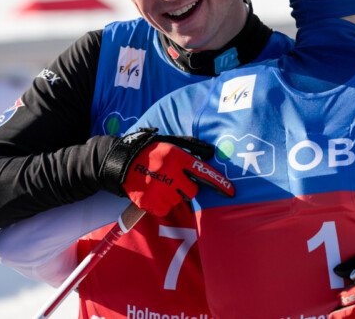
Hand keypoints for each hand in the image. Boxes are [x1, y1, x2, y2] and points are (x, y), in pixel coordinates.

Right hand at [100, 127, 233, 215]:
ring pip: (176, 201)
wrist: (122, 161)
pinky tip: (152, 193)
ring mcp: (159, 189)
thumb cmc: (153, 152)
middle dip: (185, 188)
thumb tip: (212, 153)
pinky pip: (164, 210)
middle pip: (191, 192)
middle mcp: (170, 174)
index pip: (202, 172)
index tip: (231, 192)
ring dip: (171, 195)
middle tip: (172, 180)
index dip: (219, 183)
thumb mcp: (172, 144)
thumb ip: (193, 147)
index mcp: (178, 157)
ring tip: (158, 183)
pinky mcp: (148, 202)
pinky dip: (159, 205)